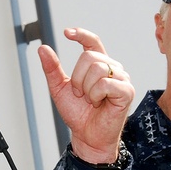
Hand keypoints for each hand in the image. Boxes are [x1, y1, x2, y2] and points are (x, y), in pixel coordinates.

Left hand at [39, 28, 133, 164]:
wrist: (87, 136)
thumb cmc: (78, 114)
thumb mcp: (59, 89)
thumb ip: (52, 69)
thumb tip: (43, 48)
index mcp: (99, 65)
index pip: (93, 42)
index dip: (81, 35)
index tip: (67, 33)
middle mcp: (113, 68)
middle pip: (90, 57)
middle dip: (77, 77)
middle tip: (80, 94)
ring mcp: (122, 79)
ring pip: (98, 68)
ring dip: (86, 88)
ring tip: (90, 100)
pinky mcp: (126, 91)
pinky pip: (105, 83)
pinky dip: (96, 94)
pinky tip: (99, 103)